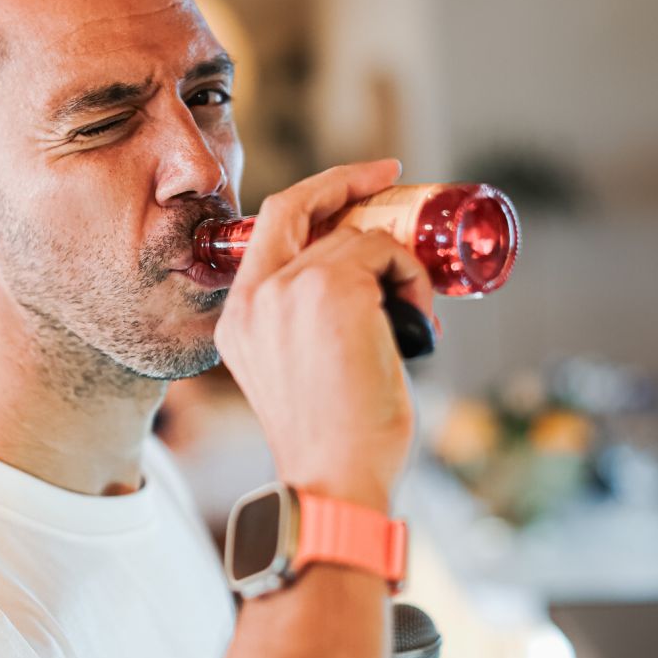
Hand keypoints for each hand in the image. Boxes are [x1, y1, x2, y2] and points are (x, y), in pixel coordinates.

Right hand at [213, 160, 434, 507]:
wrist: (335, 481)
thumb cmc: (333, 442)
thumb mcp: (298, 368)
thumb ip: (306, 319)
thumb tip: (362, 273)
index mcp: (240, 317)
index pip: (267, 226)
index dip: (312, 195)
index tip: (353, 185)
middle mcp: (255, 296)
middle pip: (301, 206)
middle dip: (347, 181)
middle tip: (389, 177)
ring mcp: (290, 289)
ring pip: (358, 239)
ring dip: (398, 269)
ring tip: (413, 321)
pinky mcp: (334, 290)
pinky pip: (386, 254)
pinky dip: (412, 280)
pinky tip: (417, 324)